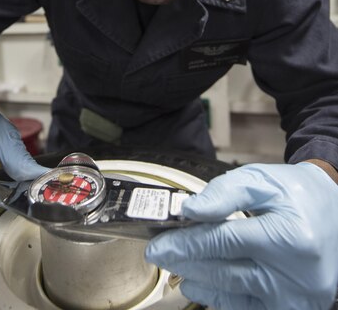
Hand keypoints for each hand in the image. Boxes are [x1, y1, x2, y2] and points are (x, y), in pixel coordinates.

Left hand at [146, 162, 337, 309]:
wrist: (334, 211)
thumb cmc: (296, 192)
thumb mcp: (261, 180)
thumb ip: (223, 193)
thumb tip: (188, 210)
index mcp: (288, 236)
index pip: (223, 242)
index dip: (186, 244)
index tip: (157, 243)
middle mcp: (295, 274)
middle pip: (224, 271)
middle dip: (185, 262)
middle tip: (157, 254)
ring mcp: (297, 297)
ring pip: (233, 294)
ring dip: (198, 281)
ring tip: (174, 269)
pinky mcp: (296, 308)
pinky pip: (249, 309)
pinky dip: (220, 299)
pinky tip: (198, 286)